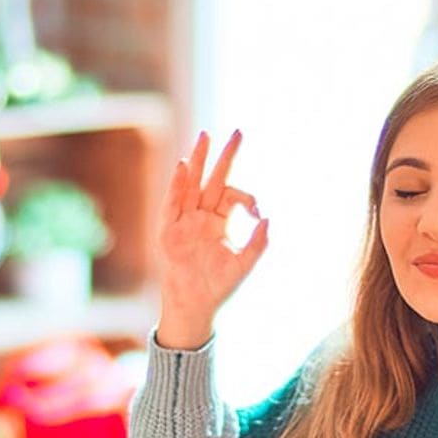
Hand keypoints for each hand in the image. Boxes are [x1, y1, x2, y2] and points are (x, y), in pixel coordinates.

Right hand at [155, 129, 268, 348]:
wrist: (195, 306)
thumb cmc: (218, 287)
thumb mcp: (244, 263)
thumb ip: (258, 242)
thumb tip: (269, 219)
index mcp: (218, 222)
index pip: (232, 196)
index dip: (247, 198)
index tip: (257, 211)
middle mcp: (200, 216)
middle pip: (212, 179)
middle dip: (224, 157)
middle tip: (238, 132)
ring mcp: (183, 221)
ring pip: (191, 184)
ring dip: (198, 161)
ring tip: (205, 137)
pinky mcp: (169, 231)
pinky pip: (172, 204)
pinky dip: (177, 185)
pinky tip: (184, 166)